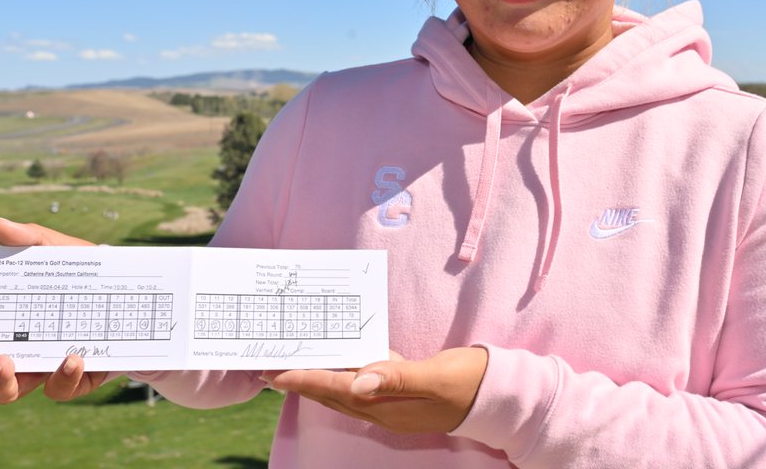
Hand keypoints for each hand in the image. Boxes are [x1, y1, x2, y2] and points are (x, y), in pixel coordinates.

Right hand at [0, 217, 108, 403]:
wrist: (141, 294)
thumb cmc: (91, 271)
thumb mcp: (67, 252)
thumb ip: (35, 239)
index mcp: (12, 311)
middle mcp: (22, 344)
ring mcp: (46, 365)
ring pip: (10, 389)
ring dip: (1, 380)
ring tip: (6, 361)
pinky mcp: (78, 379)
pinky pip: (61, 389)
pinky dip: (62, 378)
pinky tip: (72, 358)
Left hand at [264, 347, 487, 433]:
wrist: (497, 395)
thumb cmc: (468, 383)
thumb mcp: (434, 377)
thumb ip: (396, 377)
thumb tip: (356, 382)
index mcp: (387, 406)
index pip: (336, 390)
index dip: (304, 380)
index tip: (275, 372)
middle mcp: (384, 408)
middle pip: (332, 394)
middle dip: (299, 381)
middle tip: (268, 368)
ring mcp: (392, 402)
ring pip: (344, 391)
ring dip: (318, 377)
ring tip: (293, 364)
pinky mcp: (401, 392)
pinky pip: (363, 383)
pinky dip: (346, 371)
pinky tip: (340, 358)